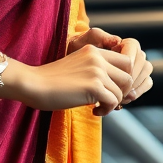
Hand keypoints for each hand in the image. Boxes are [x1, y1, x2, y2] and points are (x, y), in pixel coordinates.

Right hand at [5, 27, 147, 116]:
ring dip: (114, 103)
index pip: (125, 61)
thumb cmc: (51, 79)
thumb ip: (95, 69)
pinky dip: (106, 110)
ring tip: (99, 108)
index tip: (111, 89)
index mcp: (93, 50)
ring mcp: (96, 71)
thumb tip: (116, 85)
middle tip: (109, 101)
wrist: (33, 84)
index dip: (122, 78)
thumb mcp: (77, 65)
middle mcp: (98, 57)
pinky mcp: (93, 86)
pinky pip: (113, 101)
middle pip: (129, 75)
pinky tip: (94, 112)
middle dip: (123, 91)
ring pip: (122, 90)